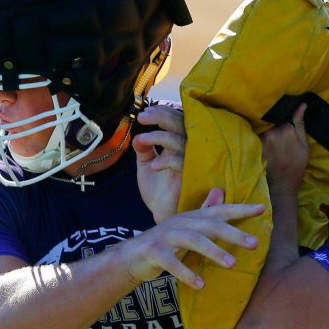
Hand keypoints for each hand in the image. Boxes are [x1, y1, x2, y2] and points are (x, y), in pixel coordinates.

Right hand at [121, 188, 263, 288]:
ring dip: (214, 251)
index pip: (220, 210)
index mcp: (192, 217)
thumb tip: (220, 192)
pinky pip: (172, 262)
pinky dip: (186, 273)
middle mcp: (181, 222)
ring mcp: (166, 236)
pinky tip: (200, 284)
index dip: (241, 209)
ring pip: (193, 240)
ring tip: (232, 264)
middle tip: (255, 244)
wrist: (132, 256)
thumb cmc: (166, 242)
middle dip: (234, 233)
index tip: (262, 209)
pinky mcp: (154, 252)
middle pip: (210, 225)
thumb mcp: (186, 227)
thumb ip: (204, 213)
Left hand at [135, 104, 185, 222]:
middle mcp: (187, 151)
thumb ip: (144, 149)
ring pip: (181, 140)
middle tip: (142, 118)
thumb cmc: (158, 191)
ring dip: (160, 137)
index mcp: (178, 145)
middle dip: (161, 117)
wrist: (161, 215)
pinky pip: (181, 162)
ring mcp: (190, 163)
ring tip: (142, 140)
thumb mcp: (146, 165)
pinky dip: (166, 160)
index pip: (175, 120)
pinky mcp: (190, 178)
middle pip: (181, 124)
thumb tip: (138, 136)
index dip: (161, 113)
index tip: (142, 116)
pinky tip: (153, 166)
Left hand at [260, 103, 309, 195]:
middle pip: (272, 122)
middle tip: (279, 139)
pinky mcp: (254, 147)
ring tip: (272, 144)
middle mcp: (272, 132)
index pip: (283, 117)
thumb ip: (300, 123)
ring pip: (264, 130)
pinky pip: (256, 137)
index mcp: (286, 129)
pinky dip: (260, 140)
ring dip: (267, 134)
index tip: (286, 131)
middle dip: (275, 127)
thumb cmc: (296, 166)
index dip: (285, 123)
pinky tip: (265, 148)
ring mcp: (261, 140)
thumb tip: (302, 104)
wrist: (282, 186)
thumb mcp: (304, 145)